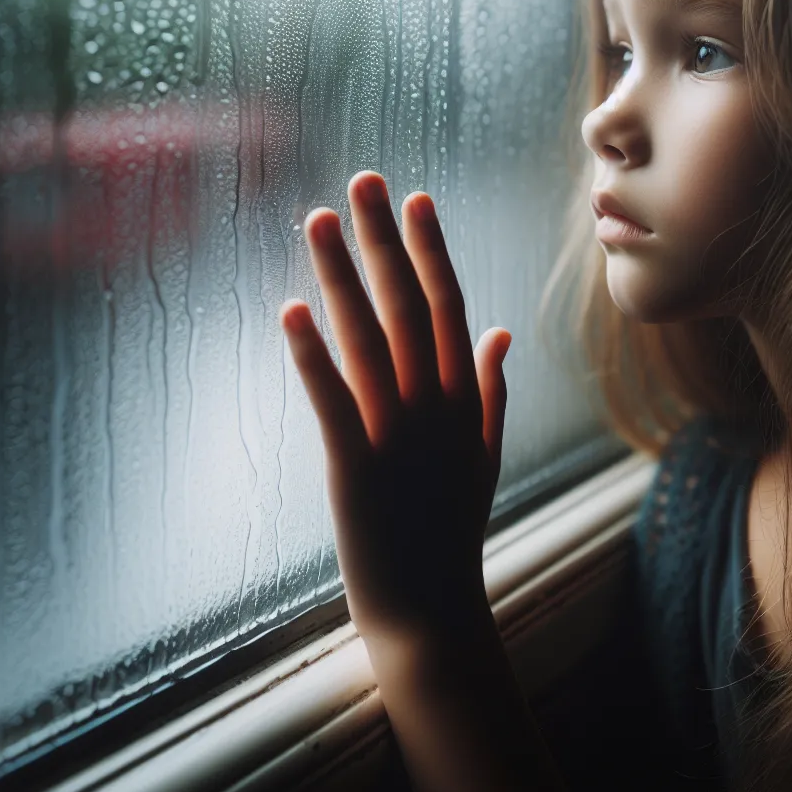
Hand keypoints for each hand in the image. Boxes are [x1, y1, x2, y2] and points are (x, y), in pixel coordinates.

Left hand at [279, 171, 511, 647]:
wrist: (433, 610)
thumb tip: (500, 331)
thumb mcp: (484, 454)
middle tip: (361, 182)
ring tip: (318, 221)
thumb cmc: (452, 529)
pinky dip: (312, 355)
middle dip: (384, 240)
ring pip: (370, 340)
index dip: (432, 250)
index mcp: (466, 400)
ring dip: (342, 276)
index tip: (416, 199)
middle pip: (409, 306)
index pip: (451, 307)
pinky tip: (290, 310)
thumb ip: (493, 389)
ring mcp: (398, 437)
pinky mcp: (356, 470)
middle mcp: (436, 407)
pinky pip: (332, 402)